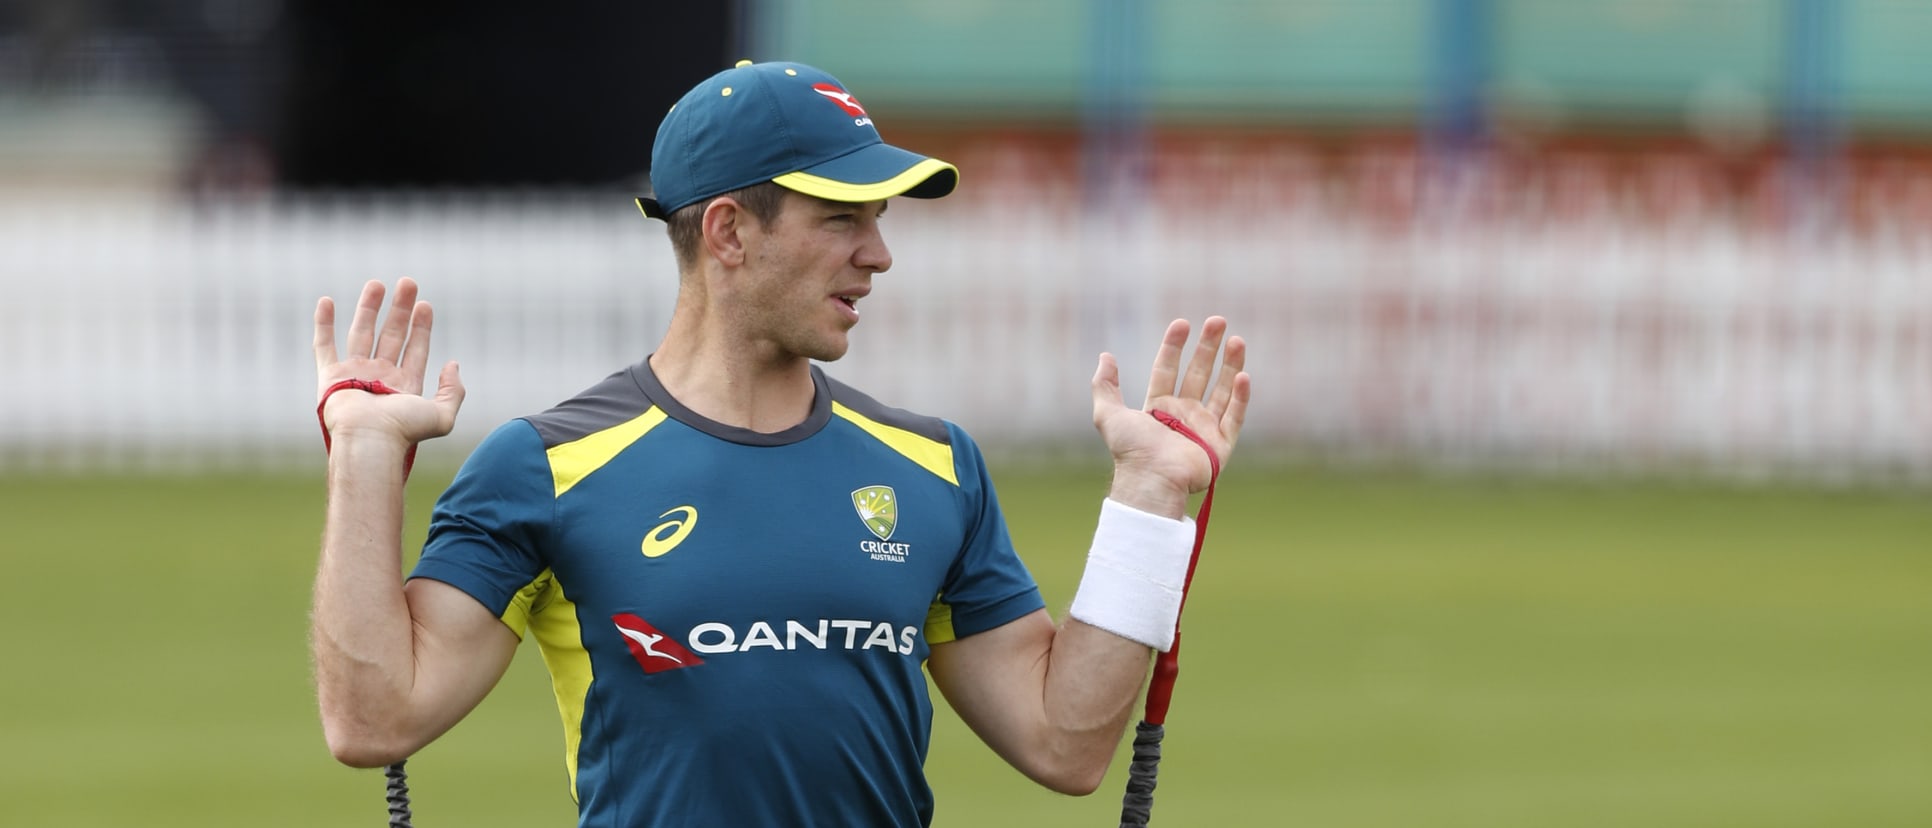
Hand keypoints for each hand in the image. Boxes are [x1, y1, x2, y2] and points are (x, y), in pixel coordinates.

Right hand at [313, 278, 464, 445]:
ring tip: (377, 283)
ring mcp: (354, 375)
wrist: (369, 440)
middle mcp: (380, 378)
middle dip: (400, 309)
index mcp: (404, 386)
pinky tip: (327, 301)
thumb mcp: (442, 416)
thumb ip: (453, 391)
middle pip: (392, 335)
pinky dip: (323, 323)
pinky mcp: (330, 377)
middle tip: (408, 282)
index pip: (416, 349)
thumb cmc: (403, 431)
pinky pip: (324, 345)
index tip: (426, 304)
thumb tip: (453, 364)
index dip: (422, 326)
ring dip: (369, 308)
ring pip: (362, 333)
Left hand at [1091, 317, 1249, 515]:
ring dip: (1231, 365)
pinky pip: (1234, 417)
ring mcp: (1204, 429)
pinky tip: (1243, 376)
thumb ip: (1104, 385)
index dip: (1174, 346)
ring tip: (1237, 340)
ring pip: (1221, 390)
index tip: (1182, 323)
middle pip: (1199, 374)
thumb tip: (1105, 356)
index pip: (1168, 369)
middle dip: (1208, 347)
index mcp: (1158, 408)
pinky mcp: (1220, 445)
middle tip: (1218, 321)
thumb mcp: (1108, 414)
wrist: (1151, 479)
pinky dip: (1240, 397)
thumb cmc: (1130, 450)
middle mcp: (1183, 415)